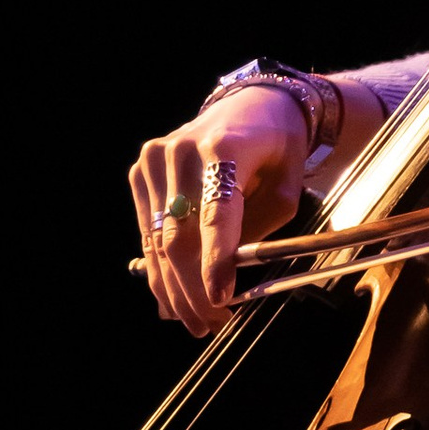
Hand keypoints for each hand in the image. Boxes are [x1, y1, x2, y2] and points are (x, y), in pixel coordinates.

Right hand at [130, 80, 315, 332]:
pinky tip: (172, 296)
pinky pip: (147, 230)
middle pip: (181, 235)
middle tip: (212, 323)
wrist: (251, 106)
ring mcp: (154, 160)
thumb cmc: (276, 150)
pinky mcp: (141, 171)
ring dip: (174, 287)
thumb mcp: (288, 188)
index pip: (216, 214)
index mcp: (224, 148)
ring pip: (158, 240)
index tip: (222, 299)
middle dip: (194, 288)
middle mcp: (181, 151)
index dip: (216, 262)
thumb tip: (229, 278)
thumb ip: (260, 230)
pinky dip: (159, 267)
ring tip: (194, 321)